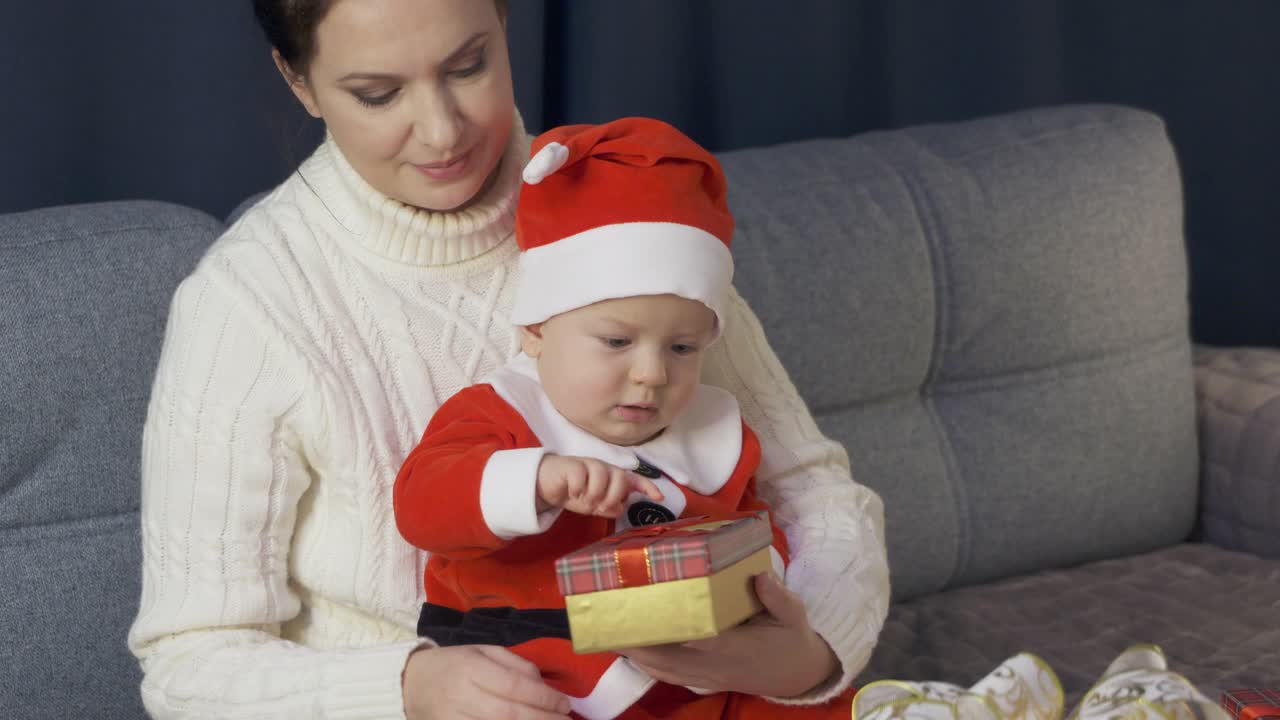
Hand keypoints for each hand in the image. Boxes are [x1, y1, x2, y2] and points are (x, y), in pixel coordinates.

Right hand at [402, 644, 571, 718]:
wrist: (410, 684)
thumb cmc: (454, 664)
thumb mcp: (484, 651)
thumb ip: (515, 664)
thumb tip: (543, 685)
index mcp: (471, 667)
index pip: (514, 686)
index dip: (543, 697)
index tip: (564, 704)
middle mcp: (461, 695)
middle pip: (509, 714)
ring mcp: (452, 719)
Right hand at [536, 455, 662, 516]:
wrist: (548, 485)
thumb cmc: (576, 493)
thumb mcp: (595, 506)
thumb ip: (609, 507)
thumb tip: (619, 507)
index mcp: (612, 478)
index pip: (634, 480)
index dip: (648, 487)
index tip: (659, 498)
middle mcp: (604, 469)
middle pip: (620, 477)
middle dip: (613, 496)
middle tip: (600, 507)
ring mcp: (589, 464)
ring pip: (602, 476)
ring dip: (594, 494)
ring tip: (585, 501)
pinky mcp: (572, 465)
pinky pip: (581, 476)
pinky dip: (577, 489)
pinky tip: (571, 492)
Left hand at [620, 572, 838, 697]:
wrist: (796, 675)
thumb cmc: (791, 639)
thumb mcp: (794, 614)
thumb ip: (778, 597)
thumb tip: (760, 576)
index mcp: (738, 647)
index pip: (704, 640)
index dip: (677, 630)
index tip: (652, 613)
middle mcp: (716, 665)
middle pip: (670, 657)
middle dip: (639, 640)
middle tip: (611, 617)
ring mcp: (707, 675)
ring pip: (664, 668)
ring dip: (636, 652)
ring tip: (610, 630)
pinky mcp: (702, 679)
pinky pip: (668, 675)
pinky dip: (646, 662)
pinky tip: (629, 647)